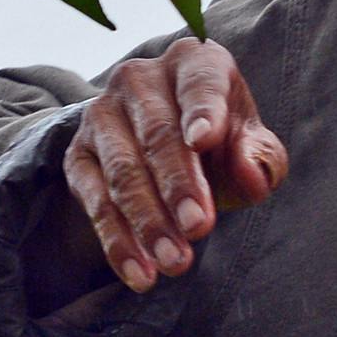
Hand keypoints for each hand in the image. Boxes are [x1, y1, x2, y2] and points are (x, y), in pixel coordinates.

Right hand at [51, 41, 290, 296]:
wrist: (164, 150)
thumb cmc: (222, 143)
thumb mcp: (251, 145)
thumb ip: (259, 157)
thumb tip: (249, 170)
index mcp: (193, 62)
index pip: (199, 84)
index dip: (202, 112)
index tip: (203, 141)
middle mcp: (139, 79)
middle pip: (157, 135)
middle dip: (178, 186)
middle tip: (199, 230)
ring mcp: (101, 115)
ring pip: (123, 172)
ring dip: (148, 222)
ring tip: (174, 264)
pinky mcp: (77, 155)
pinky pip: (94, 202)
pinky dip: (117, 242)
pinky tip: (139, 274)